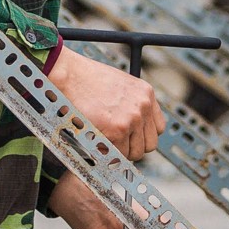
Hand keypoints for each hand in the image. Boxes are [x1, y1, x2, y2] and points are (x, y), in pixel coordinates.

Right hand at [46, 45, 164, 159]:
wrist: (69, 75)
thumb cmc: (86, 79)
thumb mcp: (120, 85)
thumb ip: (132, 103)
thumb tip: (132, 126)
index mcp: (146, 94)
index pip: (158, 128)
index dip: (142, 136)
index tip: (130, 138)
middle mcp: (143, 106)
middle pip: (149, 144)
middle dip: (132, 147)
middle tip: (115, 144)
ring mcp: (132, 119)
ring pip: (134, 153)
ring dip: (119, 152)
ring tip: (102, 141)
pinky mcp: (117, 130)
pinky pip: (117, 154)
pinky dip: (106, 153)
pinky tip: (95, 140)